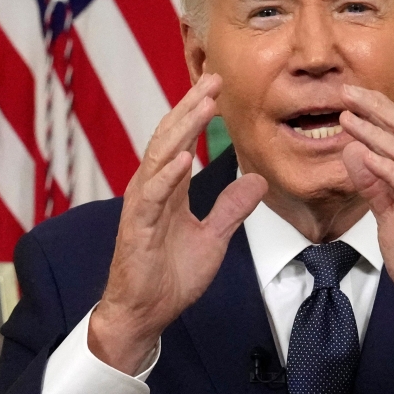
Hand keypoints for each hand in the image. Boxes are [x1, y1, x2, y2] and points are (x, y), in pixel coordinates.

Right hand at [89, 74, 267, 373]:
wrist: (145, 314)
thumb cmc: (170, 277)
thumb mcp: (213, 237)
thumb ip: (231, 208)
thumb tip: (257, 179)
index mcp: (168, 190)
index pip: (182, 141)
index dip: (197, 113)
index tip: (218, 87)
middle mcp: (152, 190)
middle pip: (170, 138)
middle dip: (191, 107)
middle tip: (213, 79)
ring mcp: (142, 207)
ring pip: (160, 158)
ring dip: (182, 129)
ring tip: (203, 103)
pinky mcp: (136, 228)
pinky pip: (152, 196)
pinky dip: (168, 176)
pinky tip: (185, 157)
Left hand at [339, 84, 393, 369]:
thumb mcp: (391, 216)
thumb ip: (375, 184)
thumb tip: (354, 151)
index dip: (377, 111)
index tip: (349, 97)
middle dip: (376, 108)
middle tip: (346, 92)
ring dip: (376, 133)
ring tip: (348, 117)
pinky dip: (388, 167)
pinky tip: (365, 155)